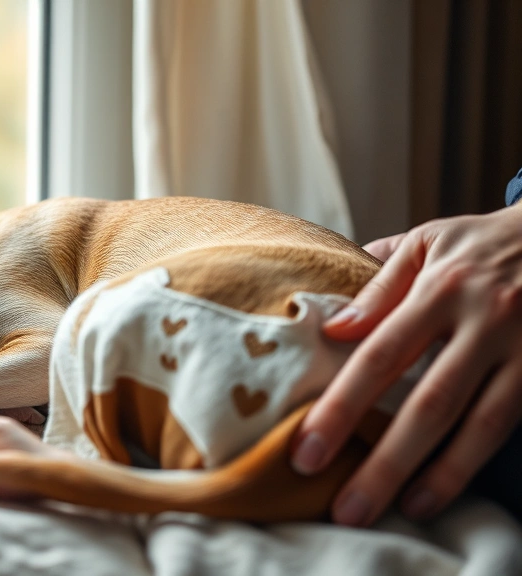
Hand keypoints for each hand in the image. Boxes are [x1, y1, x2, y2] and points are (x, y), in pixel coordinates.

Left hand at [291, 205, 521, 525]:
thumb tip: (333, 328)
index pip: (381, 357)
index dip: (342, 408)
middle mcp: (485, 321)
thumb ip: (380, 283)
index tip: (307, 451)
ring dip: (443, 474)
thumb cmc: (481, 243)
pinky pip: (515, 424)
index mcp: (441, 288)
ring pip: (483, 423)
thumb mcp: (428, 242)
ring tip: (405, 510)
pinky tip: (454, 487)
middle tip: (346, 508)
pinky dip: (484, 458)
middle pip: (429, 403)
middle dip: (385, 461)